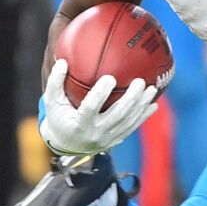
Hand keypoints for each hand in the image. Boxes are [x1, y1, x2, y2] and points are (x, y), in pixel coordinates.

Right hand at [40, 63, 158, 156]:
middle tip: (140, 82)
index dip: (100, 94)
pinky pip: (132, 128)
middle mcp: (95, 133)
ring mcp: (107, 139)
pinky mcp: (115, 140)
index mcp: (79, 124)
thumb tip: (62, 61)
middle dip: (131, 99)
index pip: (91, 108)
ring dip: (141, 106)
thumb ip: (56, 82)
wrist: (66, 144)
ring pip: (128, 122)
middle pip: (117, 115)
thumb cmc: (59, 117)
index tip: (110, 78)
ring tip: (151, 89)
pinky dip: (143, 117)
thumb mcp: (52, 102)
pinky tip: (153, 105)